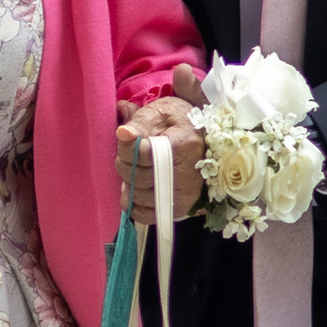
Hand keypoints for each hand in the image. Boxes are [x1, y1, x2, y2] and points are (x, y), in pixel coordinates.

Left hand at [117, 62, 207, 221]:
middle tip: (131, 151)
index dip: (127, 147)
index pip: (143, 154)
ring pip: (138, 196)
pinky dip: (134, 203)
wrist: (204, 139)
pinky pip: (146, 215)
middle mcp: (188, 174)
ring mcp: (185, 195)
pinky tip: (138, 187)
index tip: (126, 136)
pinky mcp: (181, 209)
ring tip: (137, 167)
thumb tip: (122, 133)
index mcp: (185, 144)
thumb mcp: (161, 111)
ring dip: (129, 181)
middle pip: (138, 176)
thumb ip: (139, 122)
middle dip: (125, 162)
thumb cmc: (179, 122)